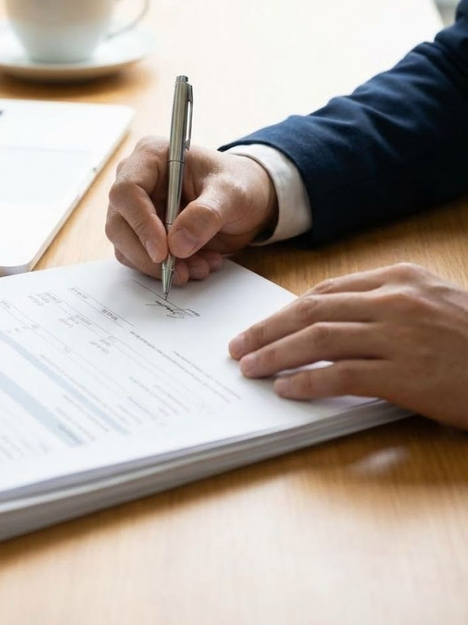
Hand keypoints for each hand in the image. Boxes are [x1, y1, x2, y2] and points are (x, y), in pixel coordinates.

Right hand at [105, 137, 277, 285]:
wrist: (247, 201)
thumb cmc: (238, 184)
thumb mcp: (232, 194)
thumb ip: (206, 214)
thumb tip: (177, 244)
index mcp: (151, 157)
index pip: (126, 192)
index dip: (141, 224)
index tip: (163, 252)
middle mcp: (136, 182)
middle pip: (118, 225)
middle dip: (148, 255)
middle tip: (179, 271)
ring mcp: (136, 210)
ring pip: (126, 247)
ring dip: (159, 267)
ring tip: (198, 267)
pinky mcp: (142, 234)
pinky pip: (141, 259)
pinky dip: (165, 270)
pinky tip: (195, 265)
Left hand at [229, 263, 467, 428]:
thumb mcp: (430, 301)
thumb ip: (381, 303)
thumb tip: (325, 318)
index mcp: (397, 278)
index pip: (325, 290)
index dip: (285, 310)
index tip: (261, 325)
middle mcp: (394, 300)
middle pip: (311, 310)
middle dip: (267, 329)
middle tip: (238, 345)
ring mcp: (399, 335)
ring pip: (318, 339)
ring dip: (275, 354)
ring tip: (249, 366)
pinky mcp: (406, 374)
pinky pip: (342, 375)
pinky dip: (307, 381)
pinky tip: (285, 389)